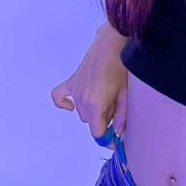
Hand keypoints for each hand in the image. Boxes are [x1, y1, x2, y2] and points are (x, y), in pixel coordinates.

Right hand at [50, 24, 130, 149]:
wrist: (112, 44)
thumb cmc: (122, 67)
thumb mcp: (126, 94)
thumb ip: (122, 116)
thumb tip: (118, 134)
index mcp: (96, 104)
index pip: (97, 133)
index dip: (107, 139)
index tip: (114, 141)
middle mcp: (81, 100)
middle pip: (90, 122)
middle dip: (103, 119)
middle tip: (115, 106)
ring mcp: (74, 90)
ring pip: (81, 112)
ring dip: (92, 110)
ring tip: (107, 95)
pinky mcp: (71, 82)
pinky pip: (59, 97)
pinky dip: (63, 103)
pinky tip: (71, 105)